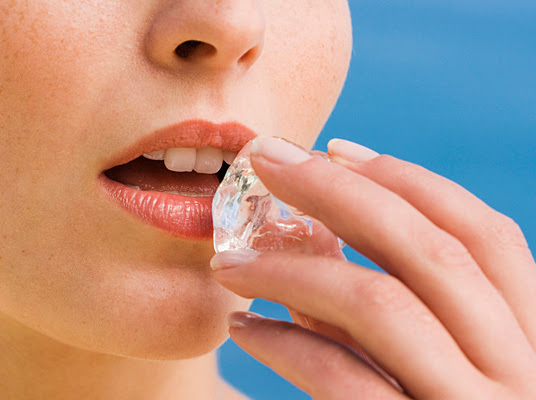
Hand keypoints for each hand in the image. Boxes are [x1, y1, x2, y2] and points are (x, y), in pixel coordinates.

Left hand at [210, 137, 535, 398]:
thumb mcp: (430, 364)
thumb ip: (393, 311)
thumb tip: (318, 239)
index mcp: (530, 339)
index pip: (485, 234)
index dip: (413, 181)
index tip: (338, 147)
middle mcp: (521, 374)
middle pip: (429, 250)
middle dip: (339, 193)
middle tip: (266, 162)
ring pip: (380, 305)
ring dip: (291, 270)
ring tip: (230, 260)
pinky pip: (343, 382)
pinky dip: (285, 346)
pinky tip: (242, 330)